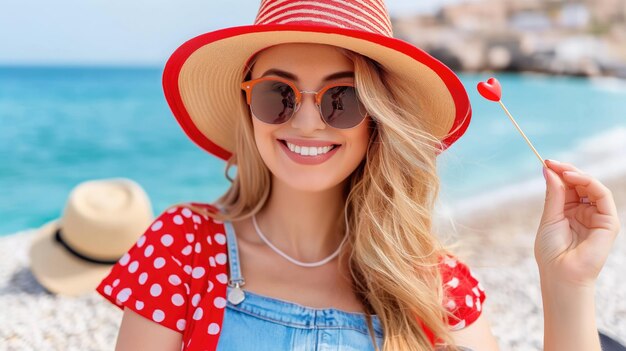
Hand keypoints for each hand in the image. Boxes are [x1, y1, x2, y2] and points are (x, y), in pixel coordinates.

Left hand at [534, 159, 620, 287]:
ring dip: (577, 174)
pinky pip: (603, 196)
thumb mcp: (549, 217)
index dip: (559, 173)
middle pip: (581, 184)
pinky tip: (573, 178)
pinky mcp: (609, 222)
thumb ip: (554, 194)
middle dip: (567, 170)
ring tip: (562, 169)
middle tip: (551, 162)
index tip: (546, 163)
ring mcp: (598, 216)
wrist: (560, 274)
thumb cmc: (551, 251)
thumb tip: (549, 169)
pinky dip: (589, 183)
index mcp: (570, 211)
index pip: (569, 186)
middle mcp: (585, 212)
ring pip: (593, 187)